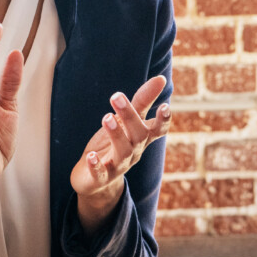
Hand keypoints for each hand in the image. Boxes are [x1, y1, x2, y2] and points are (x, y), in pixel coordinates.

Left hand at [69, 76, 170, 235]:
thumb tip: (161, 78)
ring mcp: (119, 166)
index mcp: (142, 138)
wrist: (95, 179)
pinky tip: (91, 156)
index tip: (166, 106)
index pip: (158, 130)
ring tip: (106, 118)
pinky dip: (96, 165)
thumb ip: (142, 101)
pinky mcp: (101, 178)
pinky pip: (101, 173)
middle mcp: (134, 152)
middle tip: (116, 96)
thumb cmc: (114, 143)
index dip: (163, 120)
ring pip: (122, 152)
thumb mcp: (127, 121)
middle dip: (129, 117)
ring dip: (115, 135)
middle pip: (138, 135)